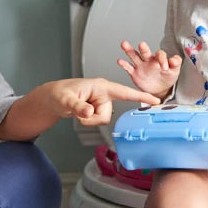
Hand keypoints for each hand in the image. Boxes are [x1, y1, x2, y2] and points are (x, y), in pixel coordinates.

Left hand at [39, 78, 159, 126]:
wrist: (52, 99)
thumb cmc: (58, 93)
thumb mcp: (65, 100)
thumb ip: (77, 106)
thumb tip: (89, 111)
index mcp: (101, 86)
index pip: (124, 91)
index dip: (140, 96)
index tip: (155, 101)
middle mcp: (104, 94)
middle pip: (107, 115)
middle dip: (92, 119)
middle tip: (78, 112)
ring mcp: (102, 102)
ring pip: (102, 120)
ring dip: (89, 120)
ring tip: (78, 110)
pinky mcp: (99, 109)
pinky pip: (98, 121)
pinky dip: (88, 121)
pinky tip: (80, 112)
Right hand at [117, 40, 181, 98]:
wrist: (160, 88)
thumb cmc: (167, 77)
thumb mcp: (174, 71)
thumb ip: (175, 64)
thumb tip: (175, 59)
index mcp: (159, 59)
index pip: (159, 55)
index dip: (162, 60)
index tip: (165, 68)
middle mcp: (148, 60)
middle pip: (145, 52)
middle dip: (144, 48)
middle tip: (142, 44)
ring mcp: (141, 66)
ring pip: (134, 56)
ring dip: (129, 50)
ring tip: (124, 44)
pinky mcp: (134, 73)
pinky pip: (128, 68)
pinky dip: (124, 64)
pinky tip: (120, 61)